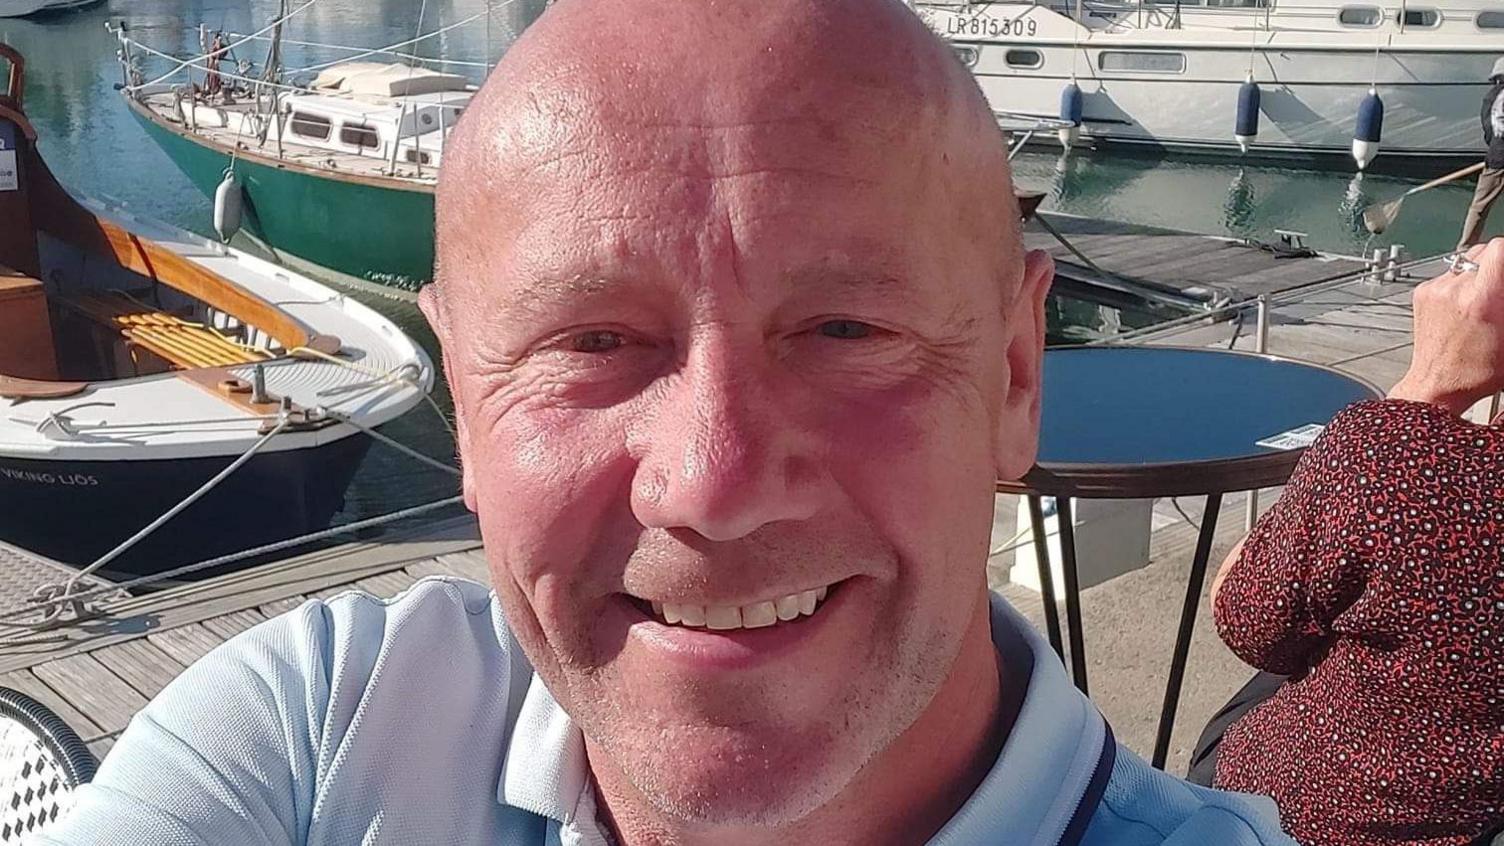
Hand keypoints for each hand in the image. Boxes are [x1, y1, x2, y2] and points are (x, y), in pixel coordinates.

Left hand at [1389, 238, 1503, 414]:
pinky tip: (1465, 305)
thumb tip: (1502, 286)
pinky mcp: (1422, 293)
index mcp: (1482, 299)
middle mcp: (1455, 289)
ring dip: (1480, 272)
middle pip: (1485, 250)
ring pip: (1466, 260)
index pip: (1499, 249)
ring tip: (1485, 297)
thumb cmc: (1478, 371)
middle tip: (1501, 288)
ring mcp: (1435, 290)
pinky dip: (1461, 282)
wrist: (1438, 384)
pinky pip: (1449, 274)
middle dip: (1499, 265)